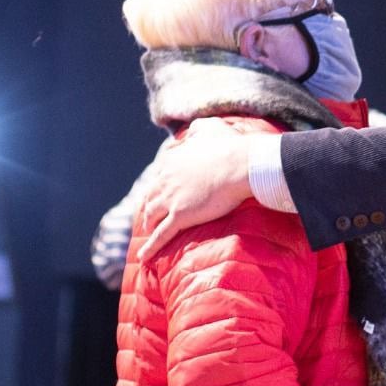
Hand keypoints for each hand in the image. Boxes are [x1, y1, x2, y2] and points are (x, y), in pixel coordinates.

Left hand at [137, 119, 253, 260]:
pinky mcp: (180, 216)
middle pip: (151, 197)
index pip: (158, 177)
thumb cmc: (231, 147)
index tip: (159, 194)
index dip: (158, 188)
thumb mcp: (210, 128)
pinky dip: (151, 248)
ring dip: (149, 225)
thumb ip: (198, 128)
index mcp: (172, 160)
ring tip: (148, 234)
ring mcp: (171, 199)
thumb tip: (193, 129)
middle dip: (149, 208)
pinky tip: (144, 257)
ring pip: (152, 216)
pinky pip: (160, 235)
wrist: (242, 165)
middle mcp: (166, 179)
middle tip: (150, 216)